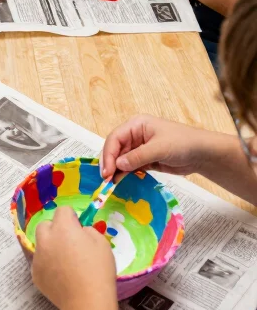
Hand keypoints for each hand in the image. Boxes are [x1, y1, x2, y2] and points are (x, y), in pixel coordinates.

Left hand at [32, 206, 116, 309]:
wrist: (86, 301)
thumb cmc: (98, 270)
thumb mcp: (102, 244)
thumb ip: (87, 231)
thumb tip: (79, 232)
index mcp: (63, 228)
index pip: (62, 210)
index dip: (71, 217)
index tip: (78, 227)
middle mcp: (46, 239)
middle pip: (45, 225)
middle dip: (55, 229)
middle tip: (69, 242)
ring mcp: (38, 257)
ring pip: (41, 244)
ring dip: (50, 247)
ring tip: (65, 262)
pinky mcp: (35, 274)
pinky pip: (40, 262)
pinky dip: (48, 265)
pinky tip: (61, 277)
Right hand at [102, 115, 224, 177]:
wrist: (202, 153)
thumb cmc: (182, 143)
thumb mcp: (159, 148)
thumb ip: (137, 157)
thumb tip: (118, 165)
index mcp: (136, 125)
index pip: (115, 138)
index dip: (108, 154)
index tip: (107, 172)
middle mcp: (135, 135)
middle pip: (115, 149)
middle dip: (110, 164)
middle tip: (106, 180)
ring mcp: (140, 148)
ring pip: (121, 159)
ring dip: (116, 171)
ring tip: (112, 184)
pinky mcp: (145, 160)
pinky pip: (130, 167)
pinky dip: (125, 174)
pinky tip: (121, 182)